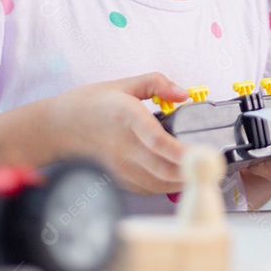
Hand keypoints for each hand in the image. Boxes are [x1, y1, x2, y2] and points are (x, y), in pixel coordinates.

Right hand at [48, 72, 188, 194]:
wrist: (57, 128)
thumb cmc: (91, 104)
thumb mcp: (124, 84)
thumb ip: (157, 83)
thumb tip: (183, 94)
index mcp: (127, 117)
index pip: (157, 140)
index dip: (181, 151)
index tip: (201, 153)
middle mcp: (123, 146)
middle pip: (163, 168)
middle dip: (192, 170)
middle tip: (212, 163)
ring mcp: (120, 167)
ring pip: (159, 183)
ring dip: (183, 179)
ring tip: (202, 169)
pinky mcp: (119, 179)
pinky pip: (149, 188)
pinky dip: (167, 184)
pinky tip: (178, 174)